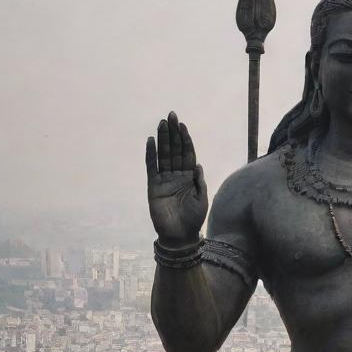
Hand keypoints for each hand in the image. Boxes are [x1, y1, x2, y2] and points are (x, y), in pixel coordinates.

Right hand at [145, 111, 207, 243]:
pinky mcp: (153, 186)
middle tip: (171, 116)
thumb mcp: (201, 200)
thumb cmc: (194, 219)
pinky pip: (151, 167)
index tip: (182, 125)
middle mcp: (177, 175)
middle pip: (175, 150)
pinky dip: (150, 154)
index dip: (185, 139)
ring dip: (163, 139)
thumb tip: (197, 165)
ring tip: (161, 124)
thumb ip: (199, 182)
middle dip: (173, 133)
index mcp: (190, 177)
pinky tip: (150, 141)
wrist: (180, 236)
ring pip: (164, 155)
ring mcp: (165, 180)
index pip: (188, 154)